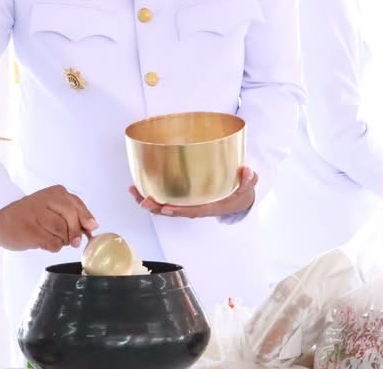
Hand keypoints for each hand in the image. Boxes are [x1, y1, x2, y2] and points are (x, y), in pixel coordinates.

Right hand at [0, 185, 98, 252]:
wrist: (0, 218)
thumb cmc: (31, 213)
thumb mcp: (53, 206)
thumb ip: (73, 213)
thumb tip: (93, 226)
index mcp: (55, 192)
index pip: (77, 206)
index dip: (86, 219)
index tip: (91, 228)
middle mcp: (45, 200)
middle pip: (72, 219)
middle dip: (75, 232)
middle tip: (73, 240)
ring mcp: (36, 215)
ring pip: (63, 233)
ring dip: (62, 240)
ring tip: (52, 236)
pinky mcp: (30, 231)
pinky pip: (53, 243)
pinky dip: (53, 246)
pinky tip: (44, 241)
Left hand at [130, 166, 257, 217]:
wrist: (238, 196)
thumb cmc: (240, 191)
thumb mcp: (247, 185)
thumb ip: (248, 179)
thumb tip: (247, 171)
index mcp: (209, 206)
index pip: (192, 211)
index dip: (178, 211)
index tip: (165, 208)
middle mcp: (195, 207)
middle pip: (173, 212)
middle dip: (157, 207)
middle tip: (144, 200)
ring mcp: (187, 203)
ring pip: (165, 207)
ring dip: (149, 201)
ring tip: (134, 192)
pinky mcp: (183, 198)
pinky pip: (165, 198)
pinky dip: (151, 194)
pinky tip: (139, 186)